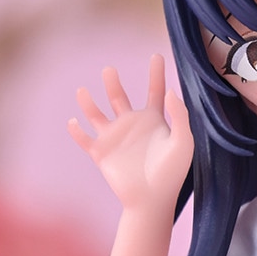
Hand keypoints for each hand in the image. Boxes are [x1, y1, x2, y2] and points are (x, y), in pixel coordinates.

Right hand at [68, 54, 192, 215]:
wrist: (153, 200)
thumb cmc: (172, 173)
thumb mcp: (183, 143)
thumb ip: (180, 116)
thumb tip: (171, 91)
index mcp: (154, 121)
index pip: (156, 91)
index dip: (156, 73)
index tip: (156, 55)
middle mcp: (133, 125)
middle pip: (119, 97)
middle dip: (113, 83)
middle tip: (110, 70)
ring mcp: (116, 138)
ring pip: (97, 114)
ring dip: (88, 103)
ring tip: (82, 90)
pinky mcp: (102, 153)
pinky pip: (85, 139)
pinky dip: (77, 131)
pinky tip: (73, 121)